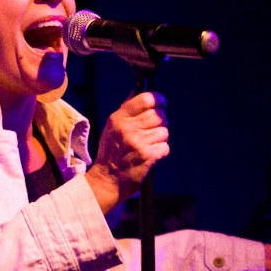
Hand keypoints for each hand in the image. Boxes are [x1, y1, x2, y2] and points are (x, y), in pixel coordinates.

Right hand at [85, 92, 168, 214]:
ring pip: (164, 131)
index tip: (162, 103)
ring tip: (150, 144)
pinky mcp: (147, 156)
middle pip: (158, 115)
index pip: (145, 99)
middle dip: (161, 122)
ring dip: (161, 138)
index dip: (158, 99)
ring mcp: (138, 143)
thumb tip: (138, 89)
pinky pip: (165, 147)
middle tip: (155, 129)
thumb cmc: (110, 154)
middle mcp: (128, 128)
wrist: (106, 181)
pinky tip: (152, 155)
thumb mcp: (111, 127)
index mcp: (118, 118)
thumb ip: (126, 109)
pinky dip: (161, 151)